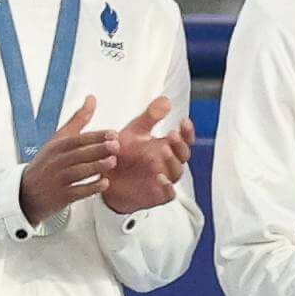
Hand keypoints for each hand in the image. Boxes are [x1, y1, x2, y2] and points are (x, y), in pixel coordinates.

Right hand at [18, 99, 117, 225]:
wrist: (27, 191)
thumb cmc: (48, 162)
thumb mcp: (59, 139)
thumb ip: (79, 119)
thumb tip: (92, 98)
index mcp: (57, 147)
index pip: (77, 139)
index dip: (95, 136)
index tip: (112, 134)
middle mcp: (57, 162)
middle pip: (78, 154)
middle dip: (98, 149)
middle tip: (116, 146)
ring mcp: (58, 180)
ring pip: (78, 172)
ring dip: (96, 167)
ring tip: (112, 162)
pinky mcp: (61, 197)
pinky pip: (78, 192)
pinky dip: (91, 188)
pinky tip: (104, 183)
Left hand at [100, 97, 191, 214]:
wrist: (107, 179)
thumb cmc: (123, 155)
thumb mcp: (135, 131)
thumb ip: (150, 117)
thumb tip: (165, 100)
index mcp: (166, 146)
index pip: (184, 139)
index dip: (187, 131)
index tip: (184, 121)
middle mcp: (168, 163)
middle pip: (183, 155)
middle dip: (180, 144)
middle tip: (172, 135)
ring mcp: (164, 179)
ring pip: (177, 172)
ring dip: (172, 161)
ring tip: (163, 150)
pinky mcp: (157, 195)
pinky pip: (168, 193)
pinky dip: (167, 187)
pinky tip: (160, 178)